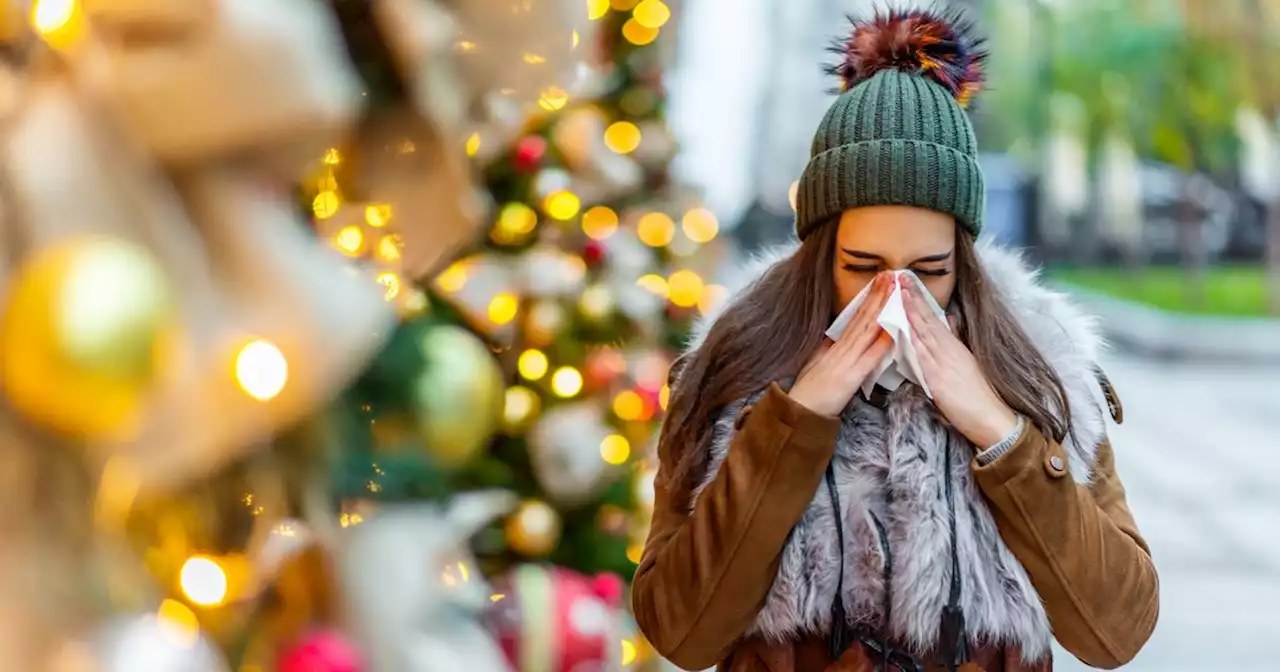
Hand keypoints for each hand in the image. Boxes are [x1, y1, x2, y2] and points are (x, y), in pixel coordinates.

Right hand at [789, 273, 893, 416]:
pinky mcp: (850, 377)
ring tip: (892, 290)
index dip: (868, 299)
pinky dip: (882, 342)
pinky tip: (893, 328)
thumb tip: (836, 335)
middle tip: (890, 275)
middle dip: (877, 296)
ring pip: (866, 330)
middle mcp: (841, 350)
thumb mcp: (815, 363)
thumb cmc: (808, 392)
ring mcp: (845, 362)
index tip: (879, 282)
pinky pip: (869, 357)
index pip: (854, 318)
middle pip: (862, 318)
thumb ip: (828, 349)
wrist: (799, 412)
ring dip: (881, 309)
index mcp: (834, 346)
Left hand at [902, 282, 1018, 447]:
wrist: (991, 419)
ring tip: (900, 293)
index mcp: (954, 347)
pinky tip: (902, 329)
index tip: (908, 282)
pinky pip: (922, 356)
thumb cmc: (979, 395)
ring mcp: (942, 364)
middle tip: (900, 277)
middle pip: (926, 320)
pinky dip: (912, 341)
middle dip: (912, 298)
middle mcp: (948, 351)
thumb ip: (956, 340)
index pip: (933, 319)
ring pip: (923, 333)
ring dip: (910, 312)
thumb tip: (950, 319)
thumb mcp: (968, 362)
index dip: (919, 300)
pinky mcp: (937, 379)